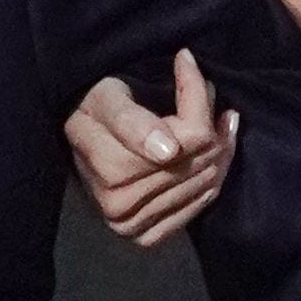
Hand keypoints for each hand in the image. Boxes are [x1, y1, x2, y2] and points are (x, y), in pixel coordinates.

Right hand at [65, 50, 238, 248]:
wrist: (78, 142)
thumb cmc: (92, 109)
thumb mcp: (106, 99)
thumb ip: (131, 119)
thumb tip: (167, 150)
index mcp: (110, 171)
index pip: (188, 137)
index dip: (196, 97)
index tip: (188, 64)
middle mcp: (119, 207)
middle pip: (201, 162)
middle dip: (212, 126)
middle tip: (213, 98)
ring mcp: (134, 227)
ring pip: (207, 183)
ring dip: (221, 150)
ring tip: (219, 122)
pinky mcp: (147, 236)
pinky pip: (200, 206)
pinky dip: (215, 177)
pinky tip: (215, 153)